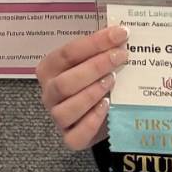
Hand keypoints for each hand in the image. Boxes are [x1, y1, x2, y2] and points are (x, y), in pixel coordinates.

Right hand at [34, 26, 129, 151]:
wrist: (98, 114)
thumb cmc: (93, 80)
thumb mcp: (93, 62)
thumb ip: (101, 50)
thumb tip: (121, 33)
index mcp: (50, 68)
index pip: (67, 53)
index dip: (94, 43)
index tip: (120, 34)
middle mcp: (49, 92)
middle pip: (65, 82)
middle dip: (95, 67)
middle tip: (120, 57)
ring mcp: (57, 117)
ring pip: (66, 110)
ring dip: (91, 94)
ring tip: (112, 81)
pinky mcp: (70, 138)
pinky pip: (75, 136)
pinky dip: (91, 122)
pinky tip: (107, 107)